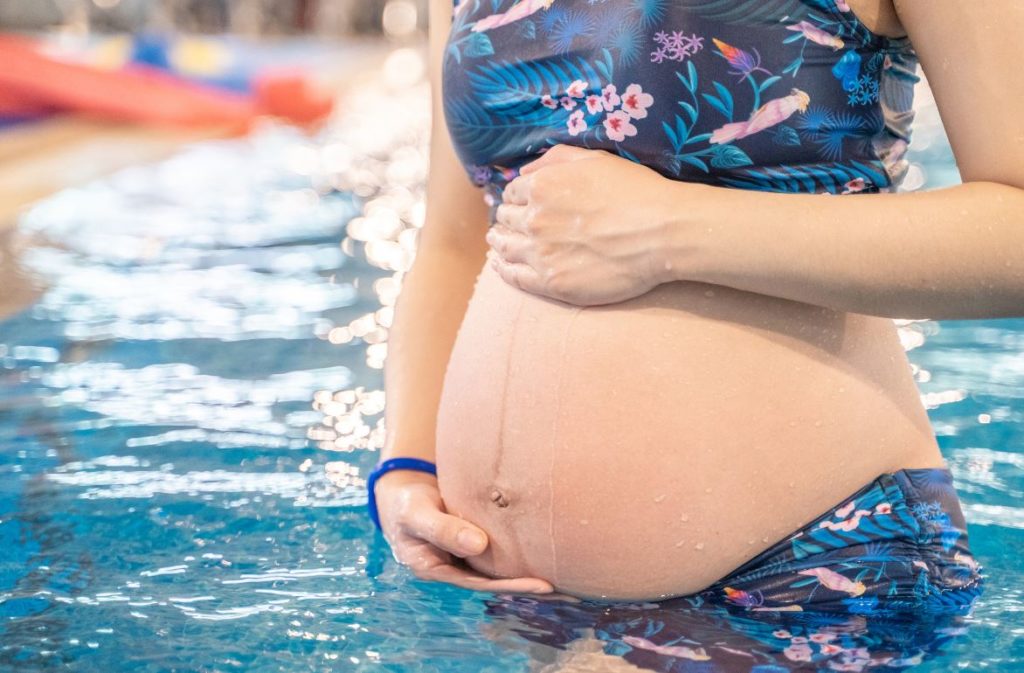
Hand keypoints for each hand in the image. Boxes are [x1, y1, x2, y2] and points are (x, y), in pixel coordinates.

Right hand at [374, 468, 553, 593]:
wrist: (404, 492)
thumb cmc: (407, 503)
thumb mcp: (417, 513)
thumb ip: (444, 528)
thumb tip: (479, 545)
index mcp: (437, 571)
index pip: (481, 584)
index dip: (512, 586)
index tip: (542, 586)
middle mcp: (455, 569)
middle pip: (496, 583)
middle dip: (530, 590)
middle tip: (567, 593)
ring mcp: (466, 558)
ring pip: (501, 571)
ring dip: (531, 575)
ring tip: (569, 580)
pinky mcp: (476, 542)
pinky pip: (502, 553)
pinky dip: (523, 555)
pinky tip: (549, 555)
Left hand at [487, 143, 680, 305]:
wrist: (660, 232)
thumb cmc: (634, 191)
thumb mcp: (593, 159)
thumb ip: (553, 159)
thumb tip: (523, 171)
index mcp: (541, 187)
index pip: (513, 192)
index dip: (515, 197)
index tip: (518, 203)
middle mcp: (534, 219)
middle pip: (505, 220)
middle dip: (506, 219)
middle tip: (506, 224)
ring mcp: (541, 253)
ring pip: (505, 248)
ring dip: (498, 243)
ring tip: (496, 243)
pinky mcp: (552, 283)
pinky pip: (515, 277)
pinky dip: (503, 270)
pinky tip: (500, 266)